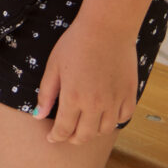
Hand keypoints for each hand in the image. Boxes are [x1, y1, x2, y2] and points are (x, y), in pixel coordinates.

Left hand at [34, 15, 137, 142]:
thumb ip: (46, 94)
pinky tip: (106, 115)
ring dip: (93, 132)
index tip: (51, 138)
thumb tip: (38, 116)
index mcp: (73, 98)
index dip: (56, 137)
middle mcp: (95, 104)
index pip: (63, 130)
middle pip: (84, 135)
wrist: (106, 28)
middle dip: (73, 139)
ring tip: (85, 126)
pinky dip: (114, 121)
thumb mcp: (53, 66)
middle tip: (67, 136)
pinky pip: (123, 117)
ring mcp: (114, 101)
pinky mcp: (129, 94)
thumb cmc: (75, 44)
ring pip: (104, 130)